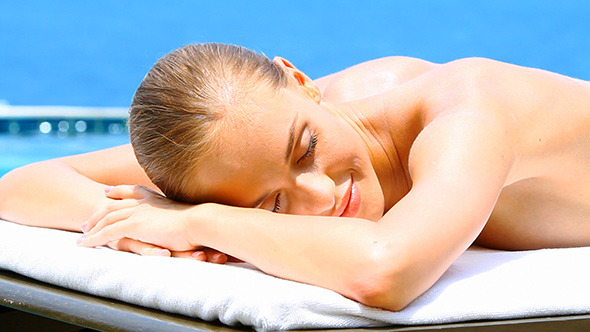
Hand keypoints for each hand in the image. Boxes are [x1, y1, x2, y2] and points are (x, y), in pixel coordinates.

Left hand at [78, 185, 234, 263]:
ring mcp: (137, 213)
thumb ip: (179, 216)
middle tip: (86, 221)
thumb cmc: (199, 222)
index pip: (132, 191)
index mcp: (155, 198)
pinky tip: (84, 244)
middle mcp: (143, 202)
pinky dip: (93, 239)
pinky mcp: (133, 225)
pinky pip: (106, 233)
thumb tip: (184, 220)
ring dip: (92, 228)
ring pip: (106, 219)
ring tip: (81, 235)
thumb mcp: (186, 215)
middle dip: (98, 213)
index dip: (118, 191)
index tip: (107, 192)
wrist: (199, 222)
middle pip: (113, 205)